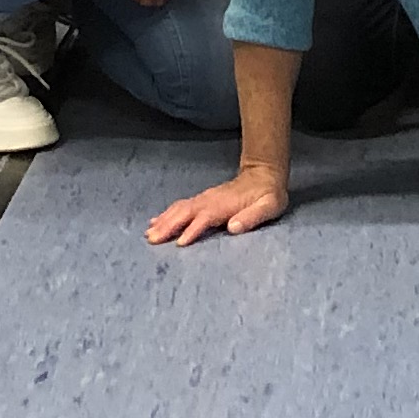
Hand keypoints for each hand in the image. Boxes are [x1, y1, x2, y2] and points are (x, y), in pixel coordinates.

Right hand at [148, 164, 290, 243]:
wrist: (265, 174)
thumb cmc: (269, 195)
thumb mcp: (269, 206)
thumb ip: (252, 217)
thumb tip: (233, 228)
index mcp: (224, 205)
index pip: (204, 218)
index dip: (192, 230)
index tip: (179, 243)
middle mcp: (210, 201)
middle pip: (185, 213)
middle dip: (168, 226)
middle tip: (152, 239)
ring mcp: (205, 199)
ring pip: (180, 209)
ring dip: (164, 220)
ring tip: (149, 233)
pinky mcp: (203, 200)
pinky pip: (181, 206)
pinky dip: (167, 214)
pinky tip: (156, 221)